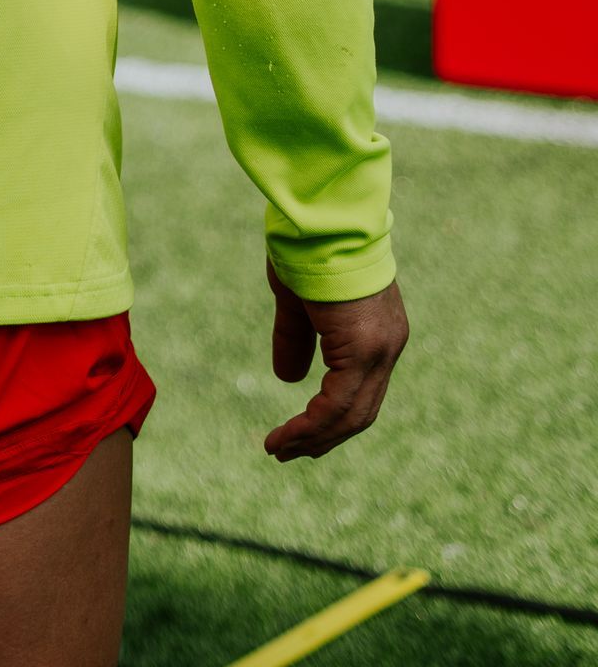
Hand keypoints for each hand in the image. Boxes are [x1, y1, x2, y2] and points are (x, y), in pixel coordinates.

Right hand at [263, 262, 408, 460]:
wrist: (320, 214)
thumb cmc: (306, 246)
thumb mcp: (297, 301)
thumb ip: (297, 338)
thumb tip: (288, 378)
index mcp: (376, 333)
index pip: (358, 391)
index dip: (327, 417)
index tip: (294, 432)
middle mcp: (387, 346)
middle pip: (359, 411)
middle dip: (322, 437)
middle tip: (287, 452)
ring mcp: (380, 349)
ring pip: (352, 414)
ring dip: (314, 438)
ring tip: (279, 450)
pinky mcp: (364, 349)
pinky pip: (338, 403)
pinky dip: (311, 425)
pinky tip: (285, 436)